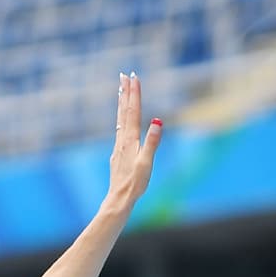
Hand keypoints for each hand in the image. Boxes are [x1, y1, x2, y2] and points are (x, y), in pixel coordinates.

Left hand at [106, 72, 161, 211]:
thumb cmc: (134, 184)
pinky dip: (121, 118)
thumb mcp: (146, 163)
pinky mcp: (118, 155)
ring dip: (122, 103)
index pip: (133, 112)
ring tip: (121, 90)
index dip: (134, 94)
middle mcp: (122, 141)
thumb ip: (152, 142)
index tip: (134, 77)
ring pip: (120, 120)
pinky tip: (121, 119)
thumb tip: (157, 121)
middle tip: (124, 75)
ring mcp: (118, 147)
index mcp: (130, 140)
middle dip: (125, 93)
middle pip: (124, 112)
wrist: (118, 200)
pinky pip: (119, 130)